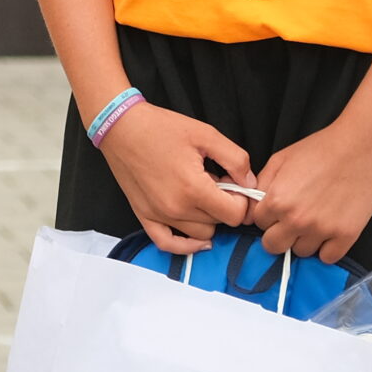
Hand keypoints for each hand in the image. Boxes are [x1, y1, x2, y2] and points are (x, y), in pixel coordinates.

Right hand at [95, 102, 257, 255]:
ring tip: (199, 194)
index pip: (235, 214)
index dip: (242, 200)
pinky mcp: (144, 216)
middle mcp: (176, 208)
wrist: (121, 126)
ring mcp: (158, 215)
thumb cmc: (161, 127)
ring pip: (200, 235)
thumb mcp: (206, 134)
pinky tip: (196, 239)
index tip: (234, 184)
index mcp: (193, 188)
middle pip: (219, 224)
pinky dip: (184, 246)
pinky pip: (168, 244)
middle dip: (224, 205)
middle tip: (215, 182)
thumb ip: (236, 159)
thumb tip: (250, 183)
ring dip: (207, 219)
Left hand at [250, 121, 371, 263]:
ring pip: (300, 252)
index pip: (258, 223)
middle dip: (278, 234)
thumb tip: (251, 208)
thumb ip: (261, 185)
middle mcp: (296, 219)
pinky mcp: (346, 236)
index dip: (267, 215)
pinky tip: (329, 230)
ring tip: (314, 221)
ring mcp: (322, 230)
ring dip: (303, 240)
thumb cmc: (320, 149)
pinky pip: (328, 258)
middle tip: (291, 221)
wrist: (361, 146)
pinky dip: (327, 248)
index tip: (278, 209)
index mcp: (277, 200)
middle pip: (273, 246)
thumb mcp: (280, 159)